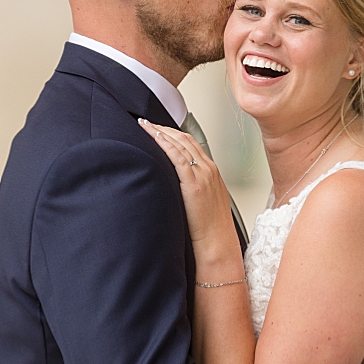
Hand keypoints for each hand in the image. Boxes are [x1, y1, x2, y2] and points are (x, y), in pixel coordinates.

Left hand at [139, 120, 237, 253]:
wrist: (218, 242)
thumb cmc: (210, 227)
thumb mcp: (205, 200)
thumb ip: (193, 186)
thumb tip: (176, 183)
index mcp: (212, 171)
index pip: (191, 143)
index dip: (173, 133)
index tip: (158, 128)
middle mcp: (208, 169)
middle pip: (184, 139)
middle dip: (164, 128)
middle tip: (147, 122)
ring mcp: (203, 174)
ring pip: (180, 144)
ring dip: (161, 132)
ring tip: (145, 125)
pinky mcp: (194, 183)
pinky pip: (178, 157)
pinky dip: (165, 144)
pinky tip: (155, 137)